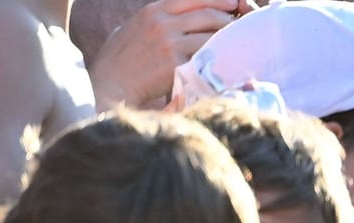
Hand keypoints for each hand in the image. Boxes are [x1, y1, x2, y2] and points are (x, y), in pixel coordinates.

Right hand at [89, 0, 247, 108]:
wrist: (111, 83)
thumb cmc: (121, 58)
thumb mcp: (136, 26)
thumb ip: (160, 19)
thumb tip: (187, 15)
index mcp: (154, 10)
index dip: (219, 0)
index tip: (234, 3)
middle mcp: (163, 23)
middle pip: (209, 14)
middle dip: (229, 19)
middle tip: (241, 26)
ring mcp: (171, 44)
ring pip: (212, 36)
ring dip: (229, 40)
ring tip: (237, 45)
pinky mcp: (177, 65)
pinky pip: (207, 58)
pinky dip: (221, 58)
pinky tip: (228, 60)